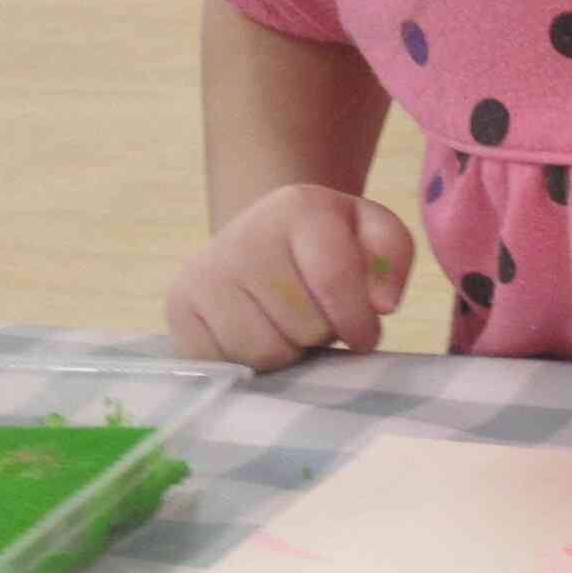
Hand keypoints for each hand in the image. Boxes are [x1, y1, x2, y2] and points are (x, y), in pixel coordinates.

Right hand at [163, 184, 415, 370]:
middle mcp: (244, 235)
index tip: (364, 335)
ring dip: (286, 352)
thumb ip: (392, 258)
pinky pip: (225, 364)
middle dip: (319, 333)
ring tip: (285, 326)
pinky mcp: (179, 307)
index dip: (357, 321)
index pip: (335, 280)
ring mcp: (204, 271)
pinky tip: (254, 334)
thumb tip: (382, 304)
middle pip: (301, 325)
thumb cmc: (326, 246)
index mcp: (299, 208)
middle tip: (313, 318)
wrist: (260, 239)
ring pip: (263, 352)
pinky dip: (247, 363)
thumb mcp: (371, 233)